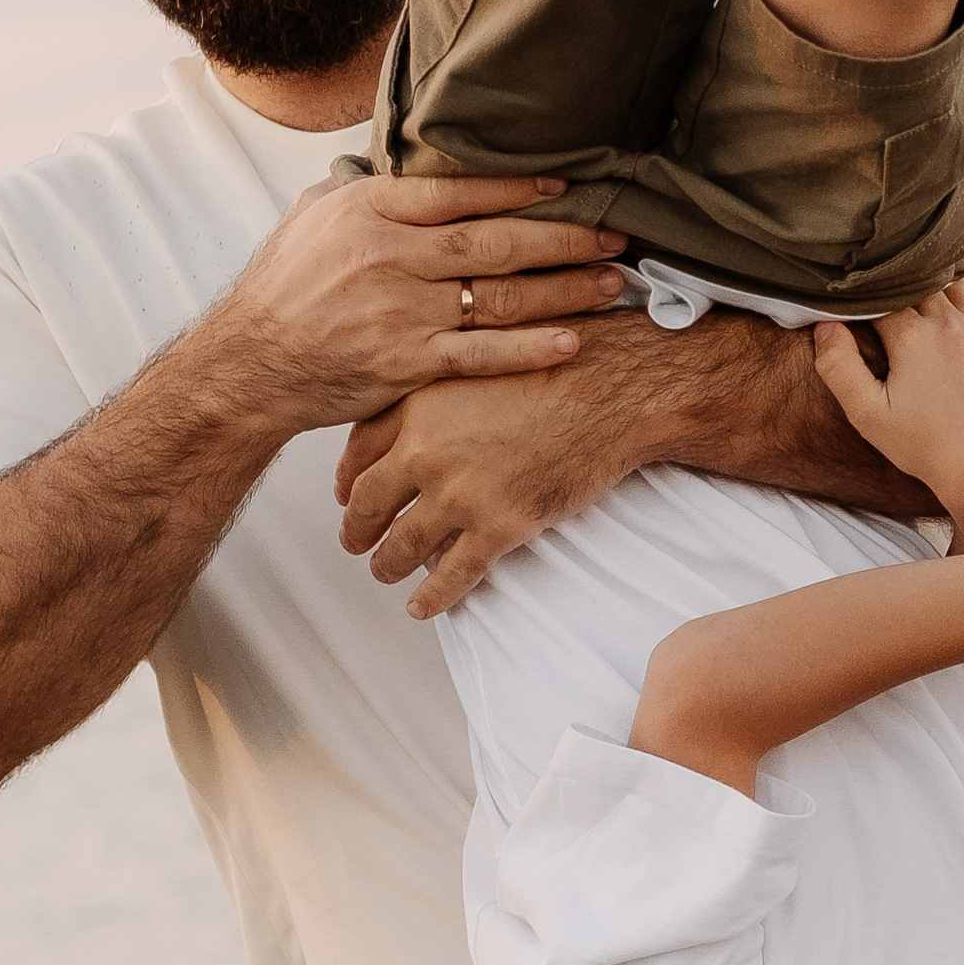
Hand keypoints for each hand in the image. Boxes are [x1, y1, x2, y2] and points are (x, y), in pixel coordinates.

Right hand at [214, 167, 630, 433]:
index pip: (458, 191)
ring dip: (564, 290)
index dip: (518, 189)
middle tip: (614, 235)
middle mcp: (389, 256)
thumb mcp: (312, 218)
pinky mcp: (406, 364)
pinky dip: (530, 349)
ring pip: (500, 296)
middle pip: (495, 241)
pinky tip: (574, 341)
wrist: (248, 365)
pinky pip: (482, 355)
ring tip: (612, 282)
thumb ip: (368, 193)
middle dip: (564, 238)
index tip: (567, 188)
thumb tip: (408, 165)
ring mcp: (401, 312)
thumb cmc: (282, 290)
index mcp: (368, 211)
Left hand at [338, 313, 702, 612]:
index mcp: (419, 401)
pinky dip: (432, 596)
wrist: (616, 386)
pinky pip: (453, 573)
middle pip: (369, 500)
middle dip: (356, 528)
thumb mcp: (482, 356)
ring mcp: (461, 491)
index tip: (348, 494)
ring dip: (386, 565)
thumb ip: (443, 384)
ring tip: (384, 573)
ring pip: (402, 544)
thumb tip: (427, 414)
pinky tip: (420, 608)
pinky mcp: (500, 524)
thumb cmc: (560, 358)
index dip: (348, 478)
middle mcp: (427, 448)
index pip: (360, 448)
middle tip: (354, 542)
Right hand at [810, 280, 963, 538]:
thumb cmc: (923, 447)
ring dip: (940, 290)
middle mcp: (953, 323)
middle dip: (901, 294)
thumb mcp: (867, 414)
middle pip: (920, 285)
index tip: (860, 317)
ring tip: (925, 308)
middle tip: (893, 317)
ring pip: (959, 285)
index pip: (882, 297)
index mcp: (912, 336)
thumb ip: (839, 366)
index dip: (867, 304)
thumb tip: (825, 325)